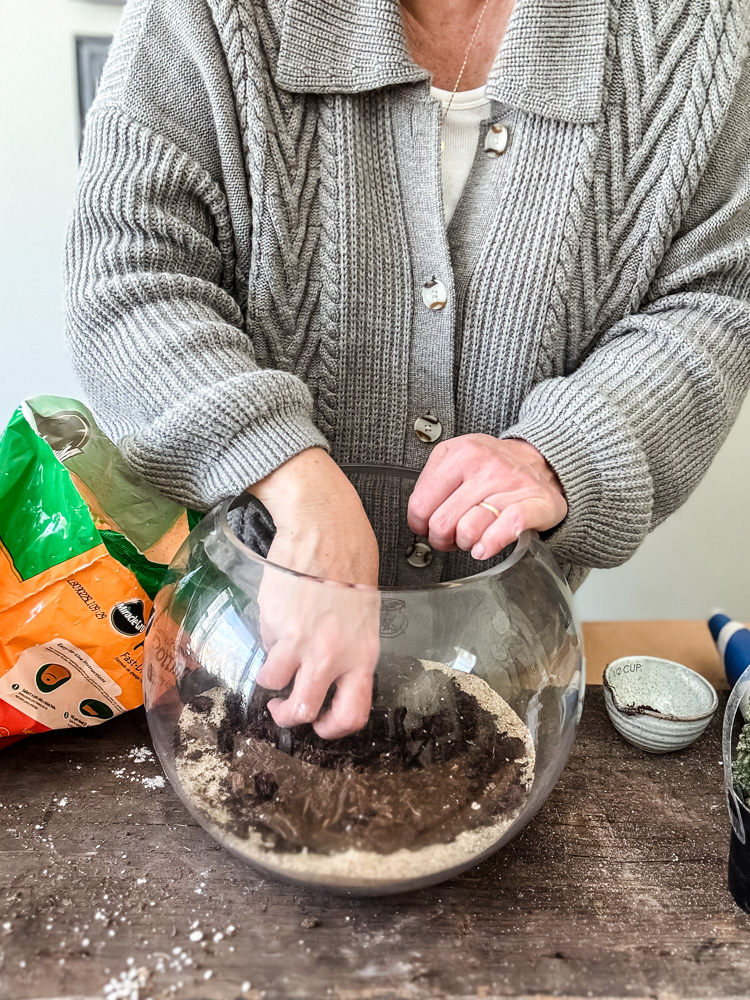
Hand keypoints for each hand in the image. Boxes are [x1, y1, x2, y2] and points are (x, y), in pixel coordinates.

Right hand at [247, 448, 380, 738]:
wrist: (324, 526)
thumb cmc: (351, 559)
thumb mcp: (366, 612)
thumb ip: (352, 646)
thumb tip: (336, 669)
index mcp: (363, 653)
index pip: (353, 713)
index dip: (333, 729)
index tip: (322, 725)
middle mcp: (333, 654)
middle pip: (304, 710)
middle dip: (288, 715)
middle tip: (283, 709)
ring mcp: (301, 641)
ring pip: (275, 683)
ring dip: (271, 678)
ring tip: (275, 664)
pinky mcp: (275, 623)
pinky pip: (265, 648)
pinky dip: (267, 644)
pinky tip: (277, 624)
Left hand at [407, 435, 566, 559]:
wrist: (542, 461)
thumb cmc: (494, 465)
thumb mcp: (456, 456)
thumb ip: (432, 482)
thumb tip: (418, 516)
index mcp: (461, 453)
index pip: (421, 504)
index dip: (420, 524)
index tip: (426, 526)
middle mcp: (486, 467)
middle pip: (442, 524)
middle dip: (442, 539)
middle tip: (450, 535)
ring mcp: (510, 486)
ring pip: (468, 532)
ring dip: (466, 543)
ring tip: (471, 536)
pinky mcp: (535, 504)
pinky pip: (503, 531)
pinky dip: (490, 545)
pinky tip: (486, 546)